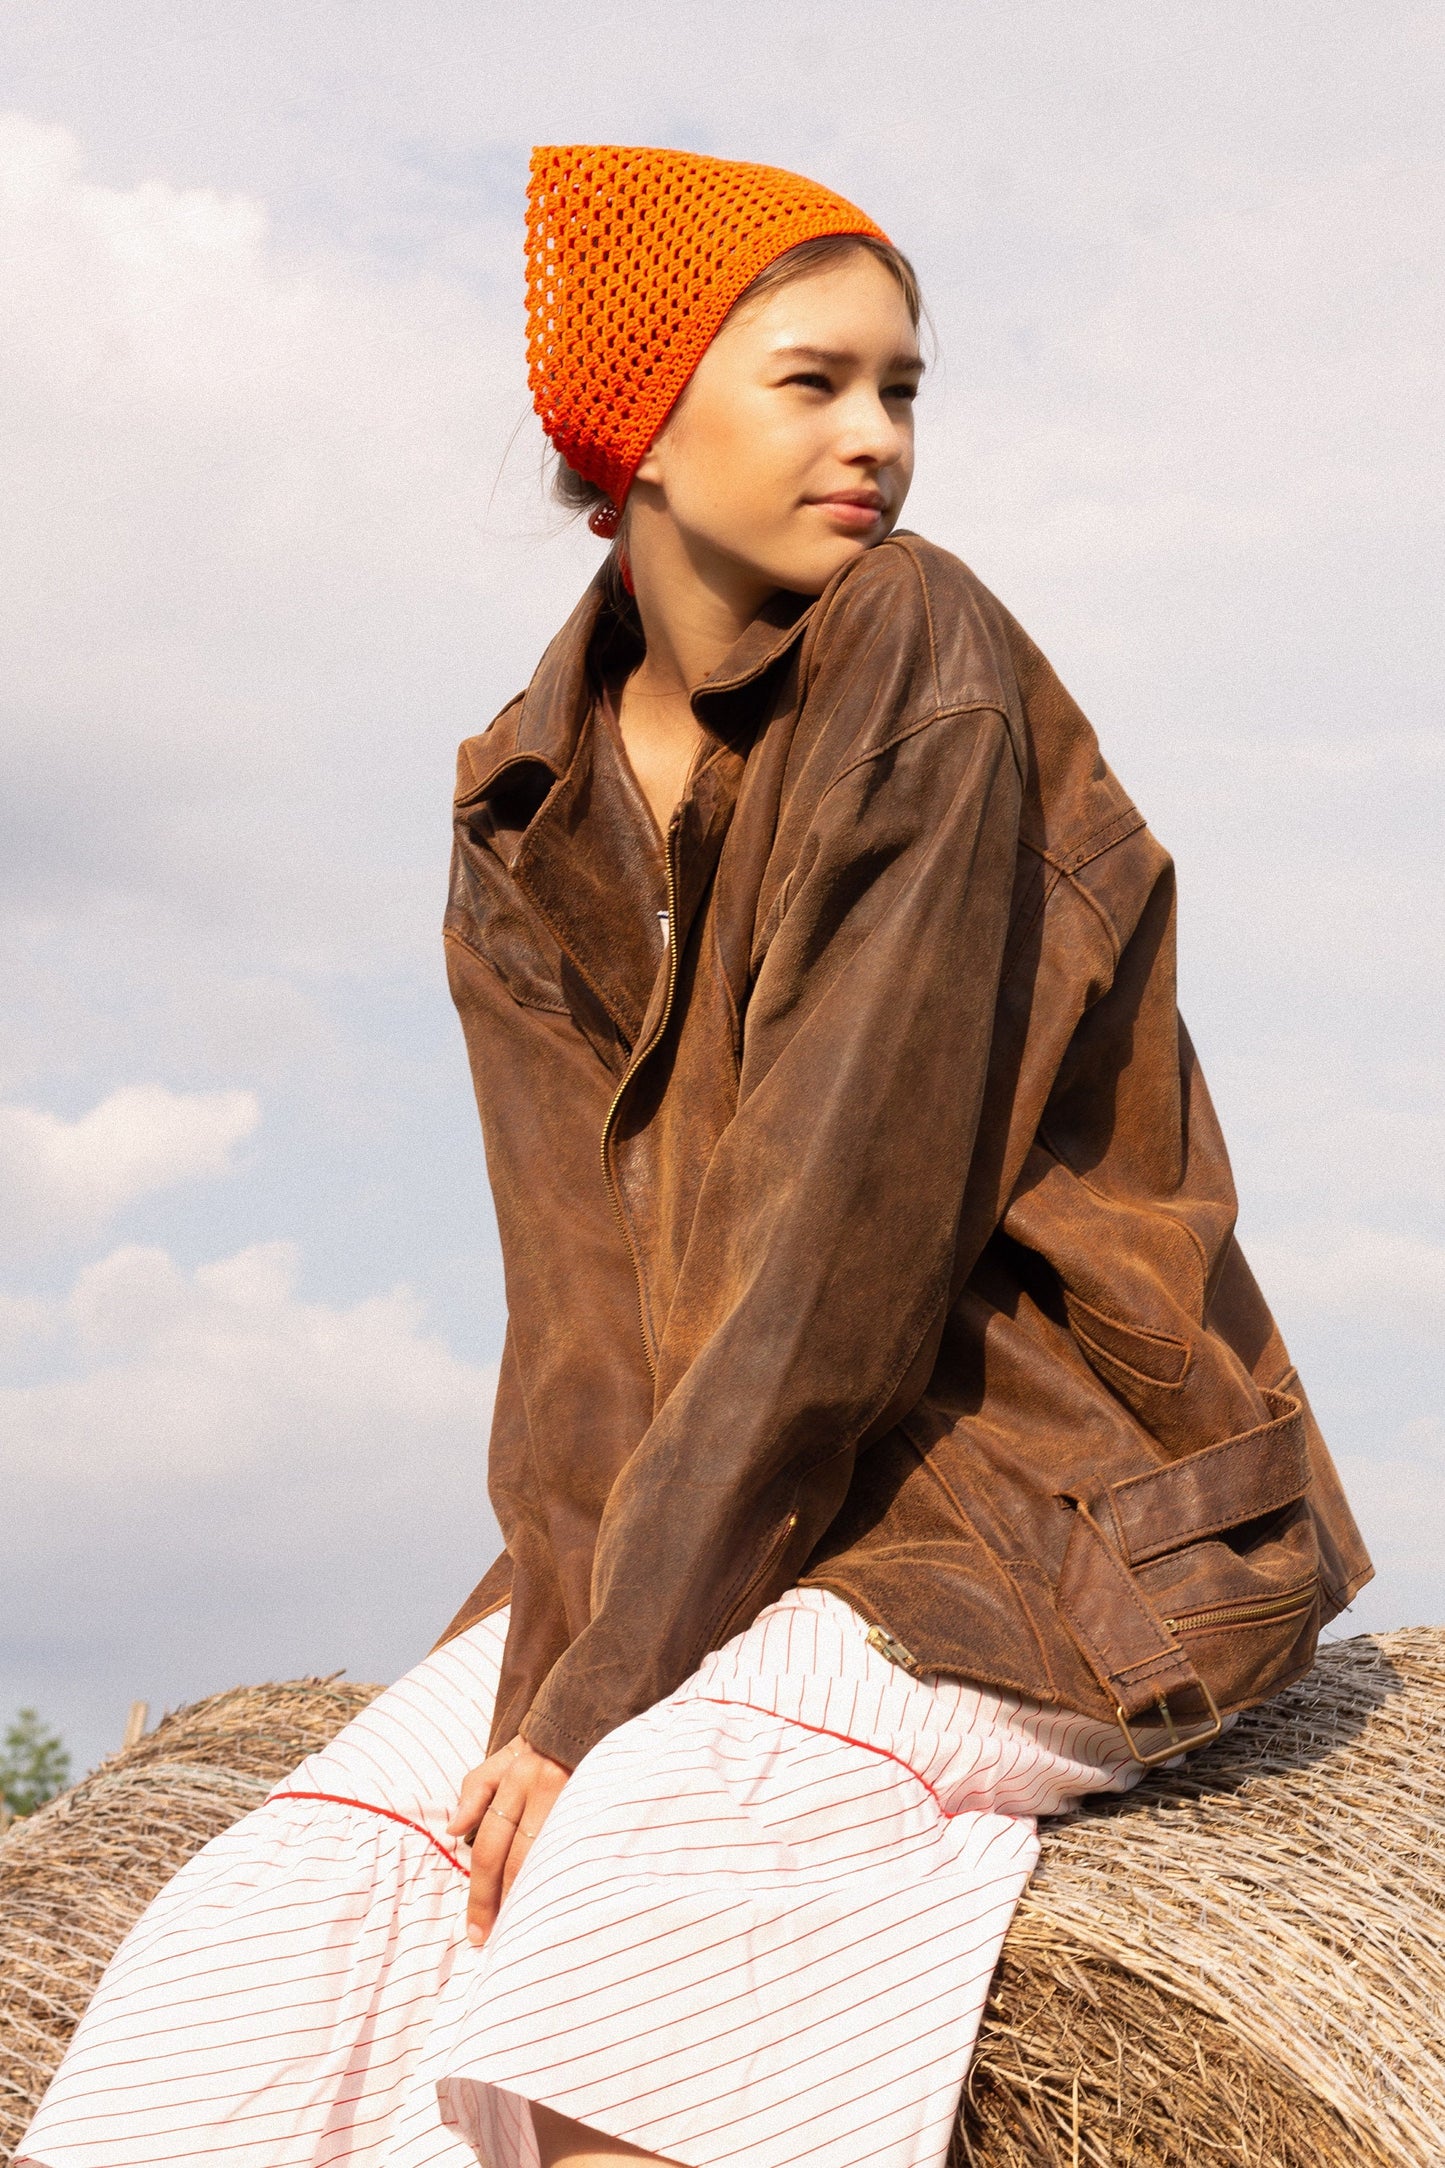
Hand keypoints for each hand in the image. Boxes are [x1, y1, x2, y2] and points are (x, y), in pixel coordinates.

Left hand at [447, 1734, 570, 1945]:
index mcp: (517, 1775)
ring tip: (522, 1931)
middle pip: (516, 1857)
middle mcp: (544, 1786)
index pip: (491, 1844)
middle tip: (491, 1939)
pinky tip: (559, 1902)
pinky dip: (563, 1877)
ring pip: (546, 1856)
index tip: (475, 1928)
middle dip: (500, 1902)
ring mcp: (574, 1796)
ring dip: (531, 1895)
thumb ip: (477, 1788)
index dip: (480, 1890)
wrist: (590, 1717)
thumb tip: (454, 1829)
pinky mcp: (598, 1805)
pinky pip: (576, 1849)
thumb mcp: (504, 1756)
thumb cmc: (542, 1745)